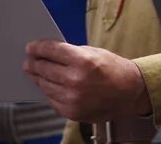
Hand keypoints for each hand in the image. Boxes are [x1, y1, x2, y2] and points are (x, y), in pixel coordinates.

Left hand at [23, 40, 151, 121]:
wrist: (131, 92)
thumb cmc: (115, 70)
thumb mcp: (95, 53)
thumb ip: (72, 53)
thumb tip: (50, 54)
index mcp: (83, 61)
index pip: (52, 51)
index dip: (38, 48)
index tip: (31, 47)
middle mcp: (75, 81)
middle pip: (44, 69)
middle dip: (34, 63)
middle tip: (29, 61)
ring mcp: (72, 99)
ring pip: (45, 86)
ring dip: (39, 78)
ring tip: (36, 73)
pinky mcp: (71, 112)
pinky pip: (52, 100)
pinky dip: (50, 92)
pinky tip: (49, 86)